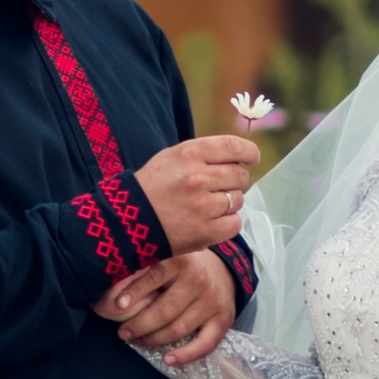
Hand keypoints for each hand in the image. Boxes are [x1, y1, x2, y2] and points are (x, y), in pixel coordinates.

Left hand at [96, 247, 235, 365]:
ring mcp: (212, 301)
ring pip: (179, 329)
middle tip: (123, 333)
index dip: (135, 292)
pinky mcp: (223, 319)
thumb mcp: (164, 259)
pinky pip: (206, 344)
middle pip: (165, 310)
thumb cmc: (182, 267)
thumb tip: (109, 291)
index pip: (154, 276)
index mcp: (180, 261)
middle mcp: (198, 280)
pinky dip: (187, 355)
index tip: (117, 307)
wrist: (222, 270)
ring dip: (154, 340)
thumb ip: (142, 270)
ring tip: (137, 341)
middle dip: (140, 325)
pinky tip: (168, 360)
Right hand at [135, 132, 259, 253]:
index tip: (251, 158)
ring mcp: (202, 206)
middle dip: (234, 181)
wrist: (127, 221)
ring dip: (228, 203)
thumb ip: (204, 154)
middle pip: (240, 175)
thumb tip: (241, 156)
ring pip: (238, 200)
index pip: (234, 147)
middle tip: (217, 188)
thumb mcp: (171, 158)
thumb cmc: (152, 187)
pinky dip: (227, 223)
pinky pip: (235, 223)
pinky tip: (211, 221)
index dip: (249, 152)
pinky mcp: (204, 232)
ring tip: (208, 206)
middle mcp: (198, 177)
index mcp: (190, 153)